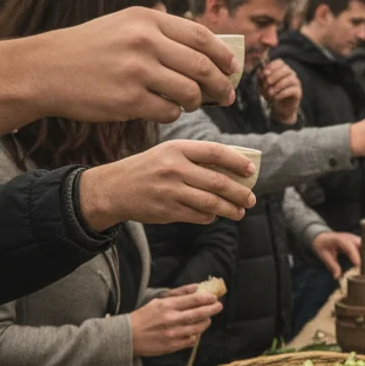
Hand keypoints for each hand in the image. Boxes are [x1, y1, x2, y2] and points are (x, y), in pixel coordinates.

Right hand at [0, 7, 239, 136]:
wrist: (44, 70)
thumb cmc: (89, 50)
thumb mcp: (123, 26)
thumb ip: (161, 32)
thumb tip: (208, 49)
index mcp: (146, 20)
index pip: (201, 36)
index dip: (224, 55)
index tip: (234, 68)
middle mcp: (144, 42)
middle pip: (203, 67)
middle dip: (222, 85)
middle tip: (228, 96)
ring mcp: (137, 72)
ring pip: (190, 93)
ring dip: (198, 102)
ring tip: (193, 104)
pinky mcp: (129, 101)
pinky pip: (169, 112)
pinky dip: (174, 114)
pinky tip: (166, 110)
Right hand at [78, 140, 256, 230]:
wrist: (112, 189)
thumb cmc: (148, 169)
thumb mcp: (167, 153)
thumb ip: (196, 158)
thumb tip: (234, 169)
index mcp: (177, 148)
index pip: (215, 152)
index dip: (237, 162)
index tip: (251, 171)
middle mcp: (174, 168)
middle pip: (218, 182)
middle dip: (240, 193)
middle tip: (251, 199)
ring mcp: (170, 191)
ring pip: (212, 203)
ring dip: (231, 209)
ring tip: (240, 212)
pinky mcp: (167, 211)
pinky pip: (198, 216)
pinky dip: (211, 217)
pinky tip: (215, 215)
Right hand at [130, 290, 222, 356]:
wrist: (128, 337)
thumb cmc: (143, 317)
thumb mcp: (158, 301)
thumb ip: (178, 294)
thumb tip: (196, 287)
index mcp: (167, 306)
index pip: (193, 300)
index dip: (207, 298)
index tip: (214, 297)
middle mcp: (171, 320)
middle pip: (199, 314)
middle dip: (212, 309)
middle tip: (219, 306)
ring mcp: (173, 334)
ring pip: (198, 328)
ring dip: (206, 322)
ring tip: (207, 319)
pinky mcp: (172, 346)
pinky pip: (191, 340)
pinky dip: (195, 335)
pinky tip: (194, 331)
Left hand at [258, 59, 302, 124]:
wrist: (280, 107)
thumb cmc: (272, 93)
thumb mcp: (263, 85)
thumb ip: (261, 78)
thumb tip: (261, 72)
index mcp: (282, 69)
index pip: (280, 62)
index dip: (272, 66)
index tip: (264, 73)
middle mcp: (291, 73)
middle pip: (285, 69)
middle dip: (274, 76)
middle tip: (267, 83)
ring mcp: (296, 82)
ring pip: (289, 79)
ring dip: (278, 86)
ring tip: (270, 93)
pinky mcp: (298, 92)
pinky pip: (292, 90)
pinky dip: (282, 93)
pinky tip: (276, 97)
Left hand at [311, 231, 361, 278]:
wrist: (322, 238)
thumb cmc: (323, 246)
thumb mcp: (324, 256)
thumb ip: (332, 266)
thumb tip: (337, 277)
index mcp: (339, 239)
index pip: (349, 246)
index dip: (354, 255)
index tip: (358, 264)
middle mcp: (349, 237)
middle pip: (360, 244)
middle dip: (364, 255)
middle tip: (364, 268)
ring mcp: (354, 238)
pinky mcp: (357, 242)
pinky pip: (364, 247)